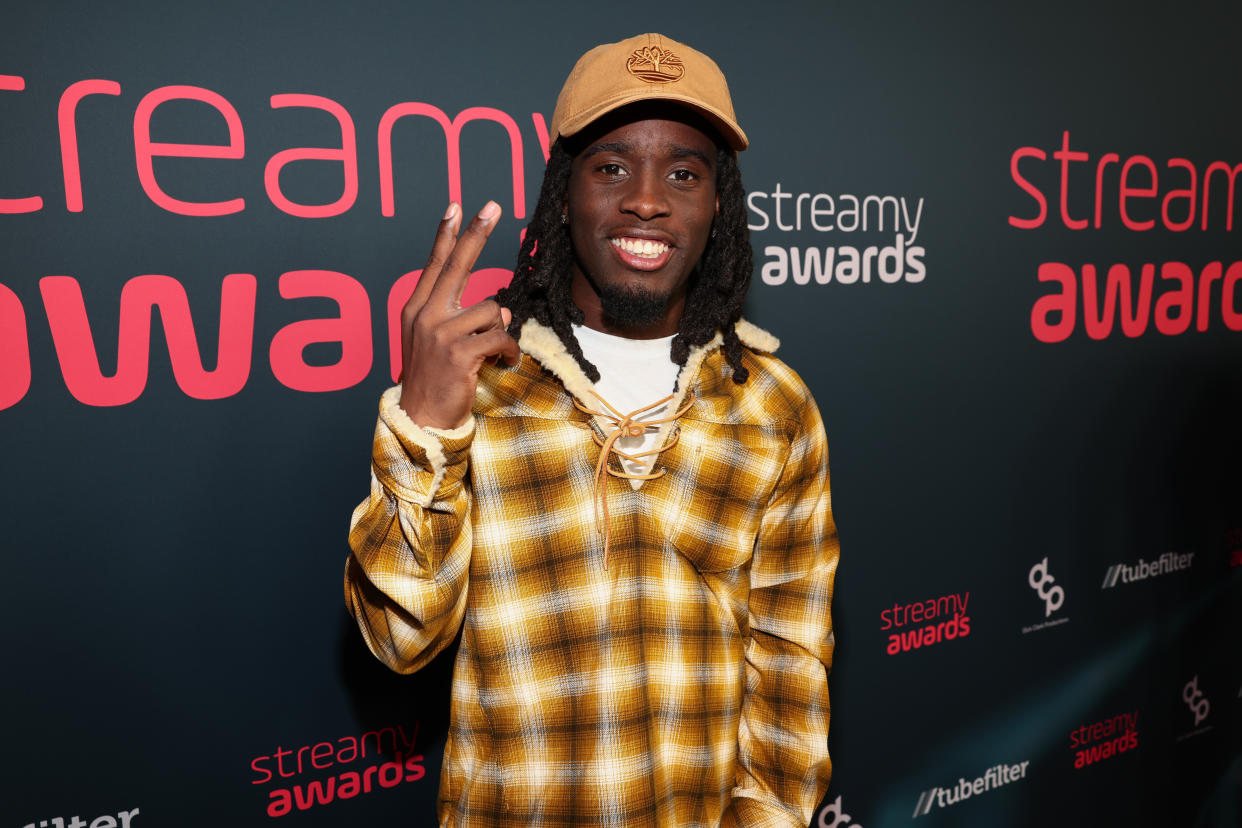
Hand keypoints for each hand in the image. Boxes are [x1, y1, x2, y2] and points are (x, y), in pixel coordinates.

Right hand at [398, 201, 519, 428]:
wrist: (421, 420)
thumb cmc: (434, 381)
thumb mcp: (439, 344)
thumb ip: (464, 320)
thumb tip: (502, 309)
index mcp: (416, 309)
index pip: (435, 264)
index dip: (447, 235)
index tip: (456, 207)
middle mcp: (425, 314)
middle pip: (456, 265)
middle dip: (475, 234)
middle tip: (490, 206)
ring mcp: (439, 332)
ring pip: (492, 311)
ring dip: (500, 333)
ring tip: (491, 354)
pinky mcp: (458, 352)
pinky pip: (500, 337)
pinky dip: (508, 352)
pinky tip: (502, 364)